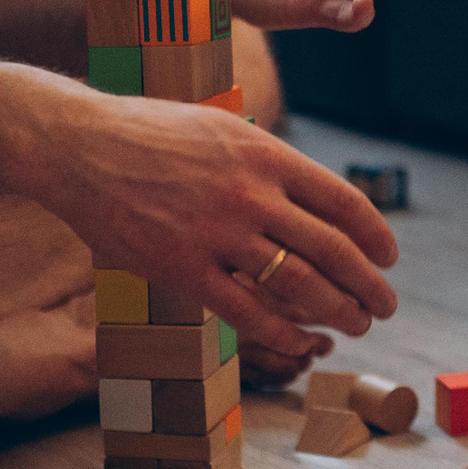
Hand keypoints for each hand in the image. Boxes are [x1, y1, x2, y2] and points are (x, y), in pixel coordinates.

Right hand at [29, 80, 399, 364]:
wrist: (78, 146)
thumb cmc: (150, 133)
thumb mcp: (222, 129)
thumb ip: (267, 163)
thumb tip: (313, 198)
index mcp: (266, 154)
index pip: (343, 201)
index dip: (375, 235)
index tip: (389, 257)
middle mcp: (250, 194)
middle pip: (332, 249)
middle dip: (369, 285)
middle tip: (386, 306)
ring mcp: (216, 234)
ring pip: (298, 285)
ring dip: (339, 311)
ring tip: (357, 325)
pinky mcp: (181, 269)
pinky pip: (247, 311)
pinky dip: (284, 331)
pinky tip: (304, 339)